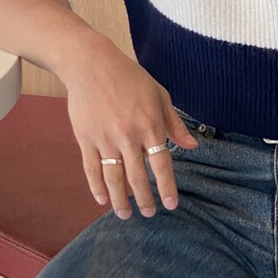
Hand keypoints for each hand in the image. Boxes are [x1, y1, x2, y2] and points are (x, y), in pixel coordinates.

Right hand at [61, 36, 198, 216]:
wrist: (90, 63)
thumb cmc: (129, 77)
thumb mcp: (159, 95)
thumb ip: (174, 123)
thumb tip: (192, 146)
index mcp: (149, 124)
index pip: (161, 163)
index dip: (166, 187)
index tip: (170, 205)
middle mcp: (127, 135)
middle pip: (137, 176)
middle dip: (144, 199)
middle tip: (148, 214)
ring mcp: (104, 138)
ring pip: (113, 177)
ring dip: (120, 200)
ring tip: (124, 214)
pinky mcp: (85, 138)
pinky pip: (91, 169)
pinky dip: (96, 187)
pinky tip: (102, 200)